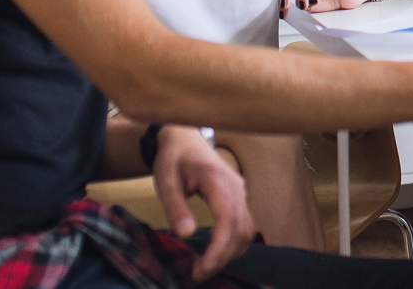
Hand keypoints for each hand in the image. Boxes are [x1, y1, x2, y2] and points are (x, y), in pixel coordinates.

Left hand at [151, 127, 254, 280]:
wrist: (185, 138)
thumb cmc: (173, 158)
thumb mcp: (165, 181)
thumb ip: (176, 207)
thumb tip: (187, 235)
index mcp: (217, 180)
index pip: (227, 218)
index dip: (219, 247)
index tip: (202, 268)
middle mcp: (236, 186)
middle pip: (240, 228)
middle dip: (223, 256)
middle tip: (198, 274)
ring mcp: (241, 190)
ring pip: (247, 228)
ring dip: (231, 252)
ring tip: (206, 266)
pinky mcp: (240, 196)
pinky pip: (245, 223)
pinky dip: (235, 242)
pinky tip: (218, 252)